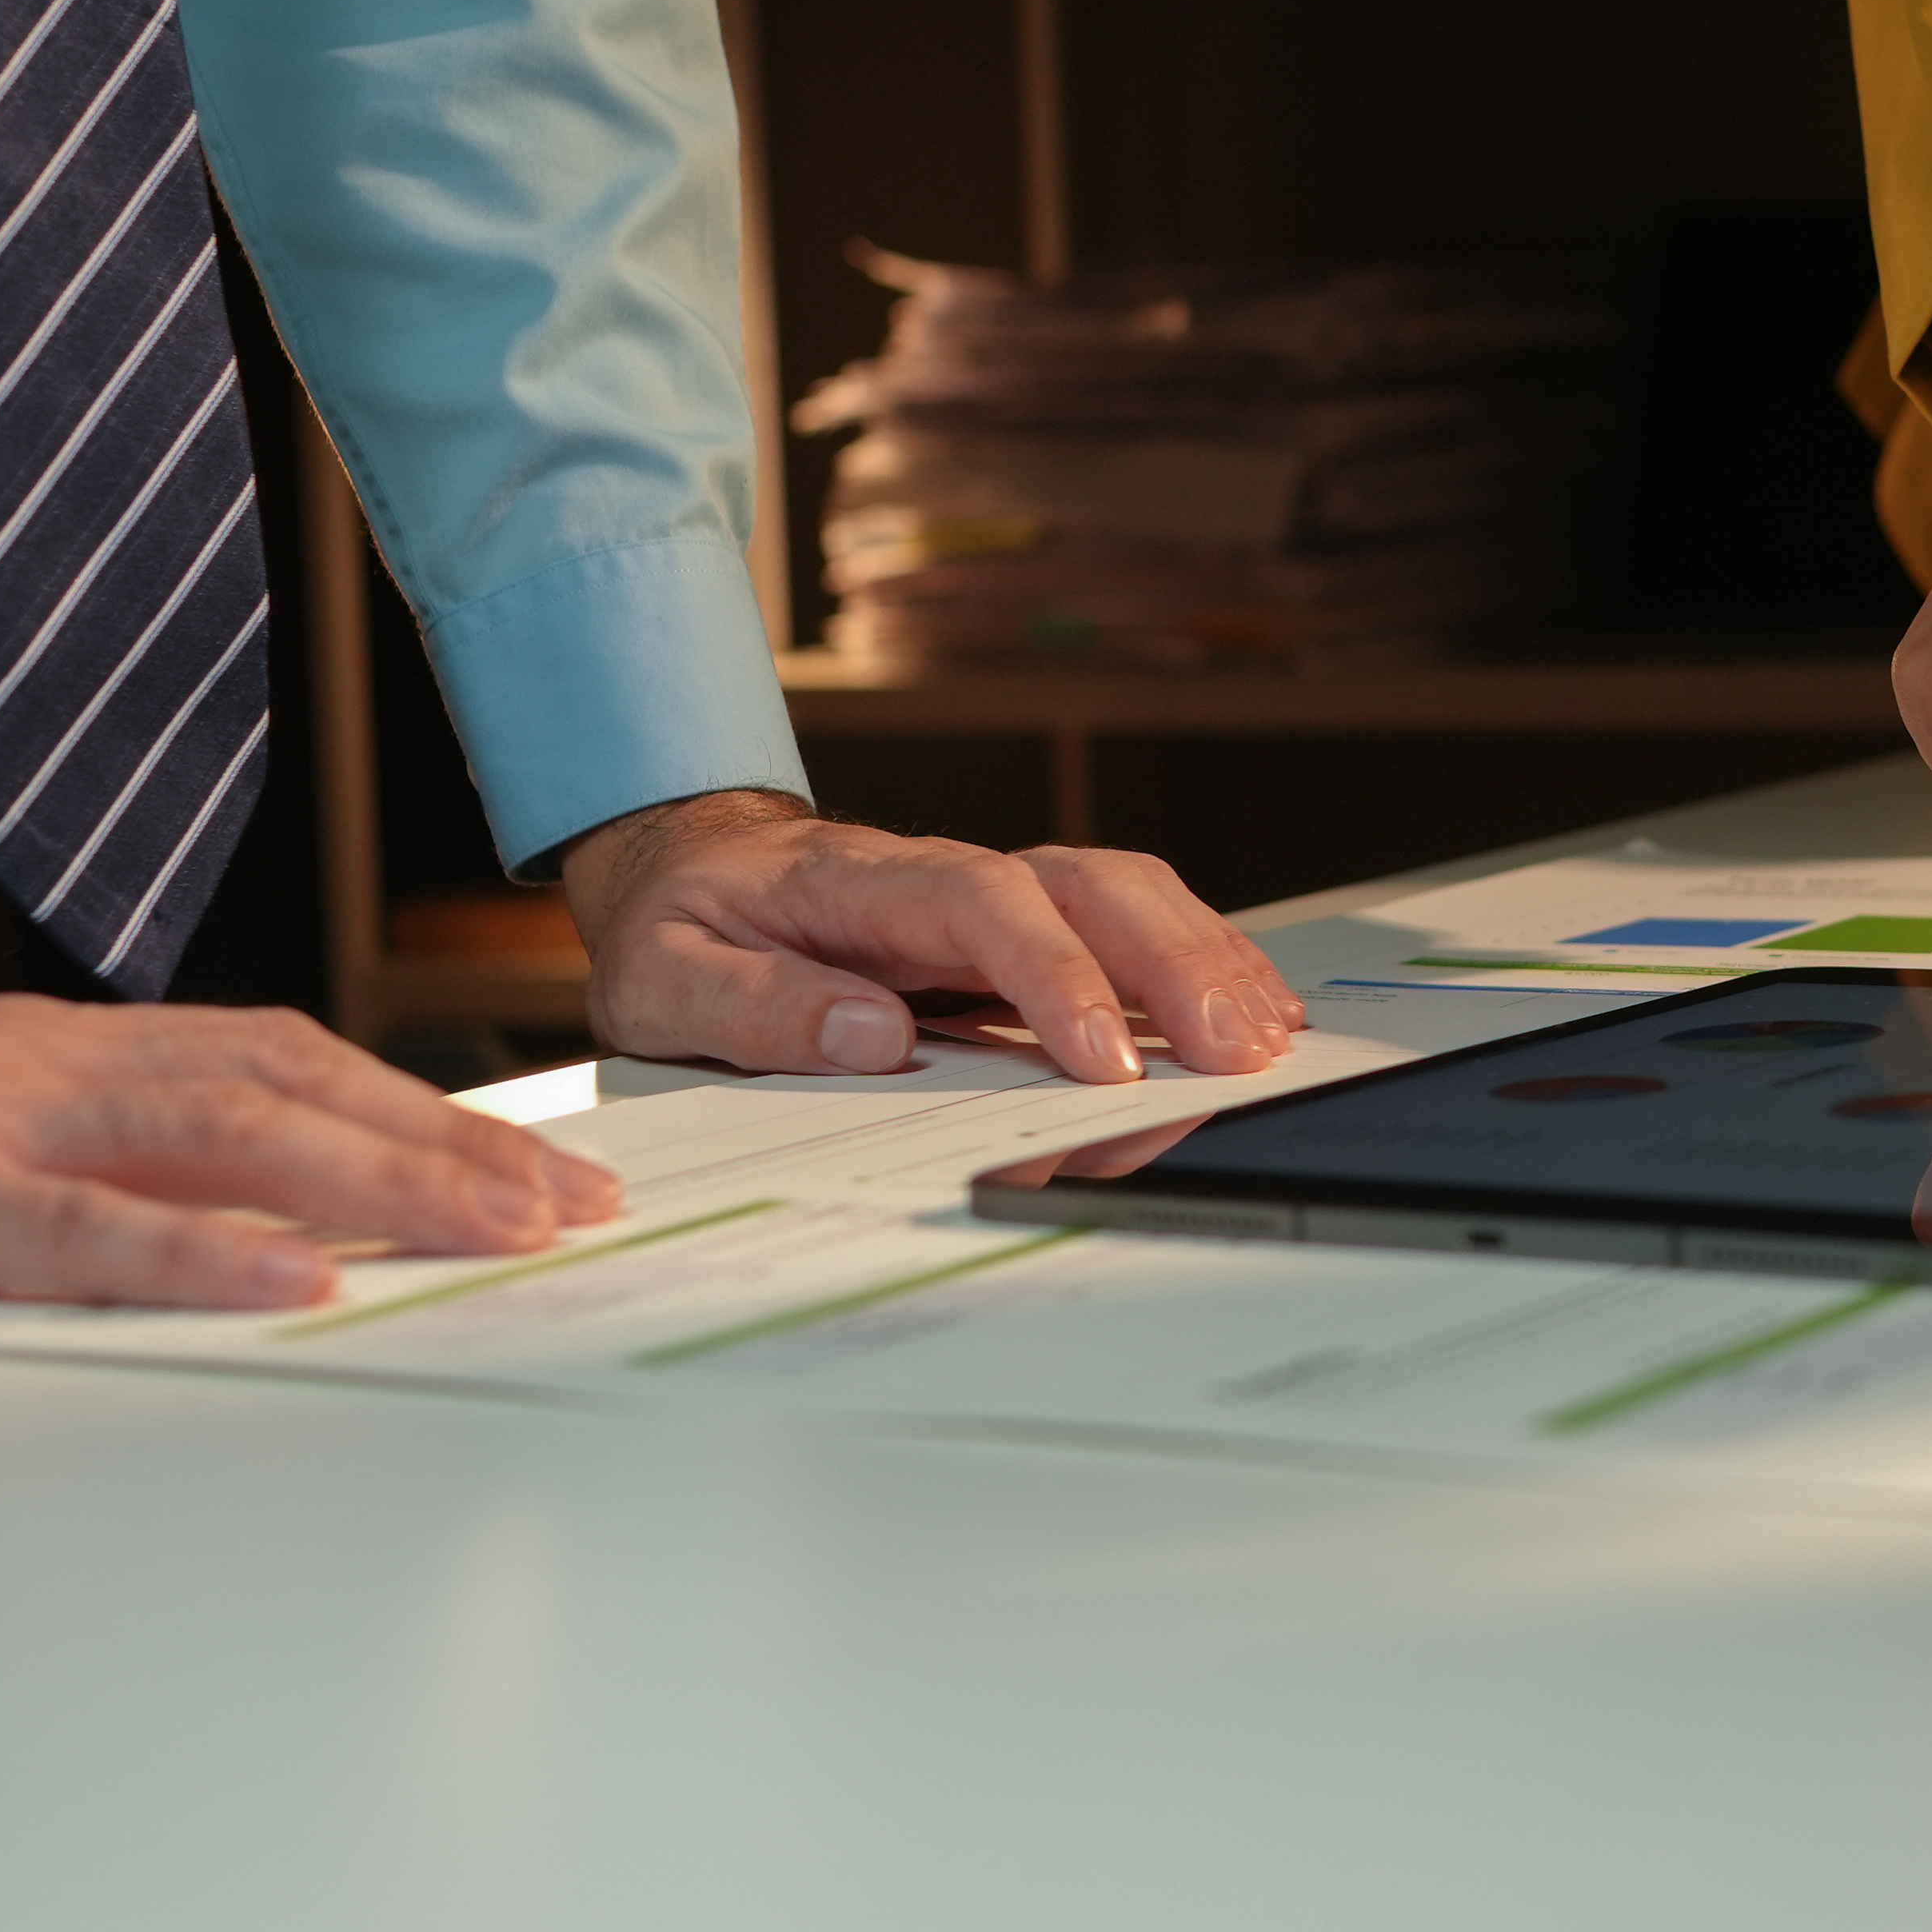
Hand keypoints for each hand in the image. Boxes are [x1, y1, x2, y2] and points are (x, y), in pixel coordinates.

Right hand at [0, 998, 619, 1318]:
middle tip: (579, 1205)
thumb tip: (201, 1237)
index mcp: (39, 1056)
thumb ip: (50, 1175)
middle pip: (287, 1085)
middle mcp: (30, 1066)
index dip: (414, 1108)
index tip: (533, 1167)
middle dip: (450, 1143)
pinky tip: (294, 1282)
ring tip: (501, 1226)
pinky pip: (67, 1229)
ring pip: (217, 1136)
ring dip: (377, 1180)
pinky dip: (193, 1253)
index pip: (273, 1062)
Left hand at [558, 790, 1304, 1084]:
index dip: (1056, 976)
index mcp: (862, 882)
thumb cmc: (684, 927)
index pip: (985, 905)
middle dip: (1172, 964)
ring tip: (1263, 1039)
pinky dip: (1196, 963)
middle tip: (1232, 1051)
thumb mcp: (668, 977)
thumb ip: (757, 1007)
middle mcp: (947, 877)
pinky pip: (1125, 929)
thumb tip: (869, 1035)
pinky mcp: (1020, 933)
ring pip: (1124, 896)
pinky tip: (1247, 1013)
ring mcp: (993, 899)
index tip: (1102, 1061)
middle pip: (1087, 886)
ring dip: (1203, 960)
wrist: (687, 871)